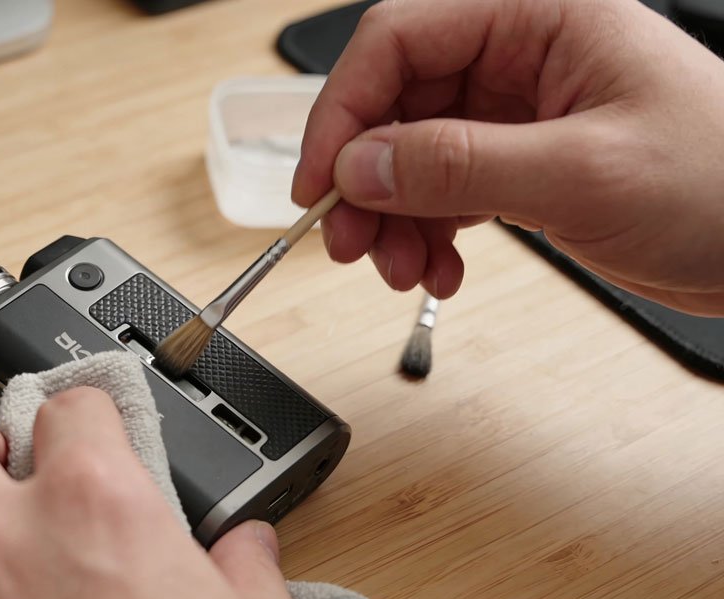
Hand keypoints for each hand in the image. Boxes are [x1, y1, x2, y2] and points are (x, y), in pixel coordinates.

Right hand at [292, 0, 723, 315]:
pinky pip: (442, 188)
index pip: (398, 39)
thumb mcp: (582, 173)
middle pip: (394, 100)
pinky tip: (440, 270)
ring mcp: (518, 109)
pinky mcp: (521, 159)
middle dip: (365, 178)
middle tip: (349, 242)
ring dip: (392, 217)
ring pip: (409, 152)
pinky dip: (427, 233)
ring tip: (402, 270)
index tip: (319, 183)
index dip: (343, 111)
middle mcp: (521, 52)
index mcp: (538, 14)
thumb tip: (360, 165)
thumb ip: (459, 164)